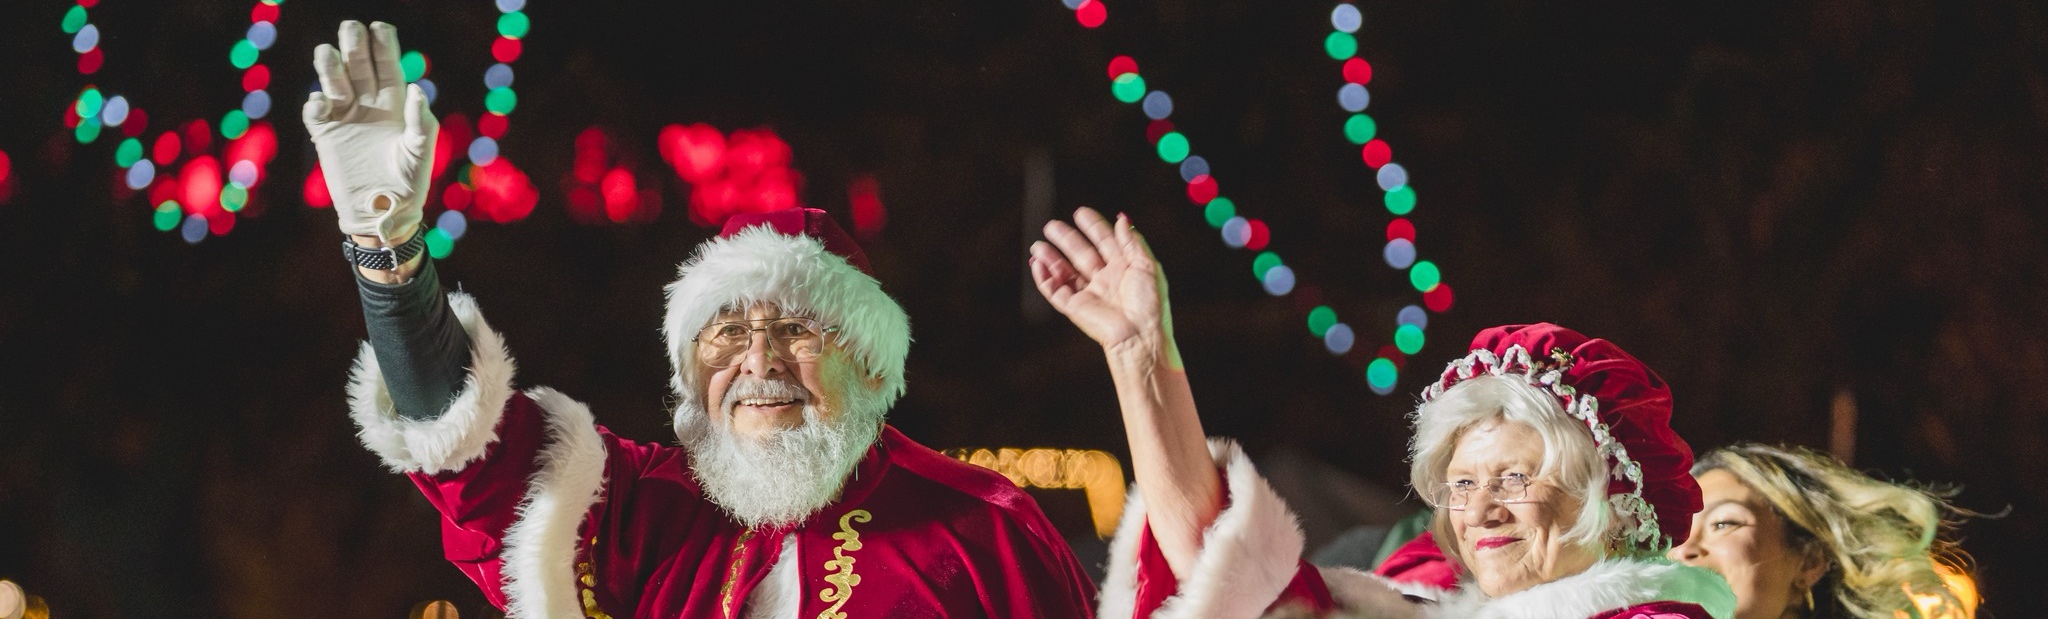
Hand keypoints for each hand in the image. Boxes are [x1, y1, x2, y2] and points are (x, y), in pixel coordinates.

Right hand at [303, 21, 436, 244]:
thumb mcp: (422, 152)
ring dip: (330, 66)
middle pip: (359, 66)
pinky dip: (315, 103)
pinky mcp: (325, 134)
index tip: (380, 28)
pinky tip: (322, 103)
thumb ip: (422, 121)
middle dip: (355, 46)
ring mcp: (345, 117)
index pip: (388, 67)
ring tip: (328, 53)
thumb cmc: (410, 184)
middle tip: (351, 28)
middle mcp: (368, 105)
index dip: (384, 46)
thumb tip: (417, 88)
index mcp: (395, 104)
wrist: (383, 213)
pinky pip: (315, 111)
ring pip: (334, 81)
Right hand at [1030, 207, 1178, 365]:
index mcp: (1123, 269)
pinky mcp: (1075, 308)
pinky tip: (1037, 264)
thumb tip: (1121, 219)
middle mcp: (1105, 280)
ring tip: (1038, 245)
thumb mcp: (1147, 266)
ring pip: (1064, 272)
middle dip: (1067, 239)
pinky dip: (1044, 278)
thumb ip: (1132, 242)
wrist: (1140, 336)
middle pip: (1081, 254)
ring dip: (1051, 258)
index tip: (1080, 212)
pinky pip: (1055, 291)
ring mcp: (1089, 294)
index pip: (1105, 242)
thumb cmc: (1149, 304)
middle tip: (1051, 226)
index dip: (1093, 227)